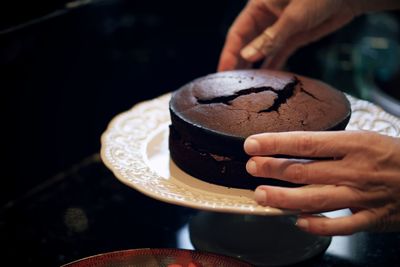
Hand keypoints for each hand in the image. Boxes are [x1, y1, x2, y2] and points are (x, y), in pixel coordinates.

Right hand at [218, 0, 399, 70]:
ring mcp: (279, 29)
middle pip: (245, 44)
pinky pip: (277, 55)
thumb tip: (247, 56)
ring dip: (253, 68)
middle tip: (229, 86)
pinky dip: (272, 67)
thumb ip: (271, 37)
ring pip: (260, 52)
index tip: (222, 73)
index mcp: (259, 6)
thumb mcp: (295, 15)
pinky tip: (266, 80)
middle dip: (237, 63)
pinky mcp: (293, 37)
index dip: (228, 53)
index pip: (237, 33)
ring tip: (244, 87)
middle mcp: (266, 19)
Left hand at [244, 131, 399, 235]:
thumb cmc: (392, 156)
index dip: (276, 144)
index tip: (252, 144)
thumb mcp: (364, 139)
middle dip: (273, 169)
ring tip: (261, 195)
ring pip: (316, 199)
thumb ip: (330, 145)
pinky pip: (341, 226)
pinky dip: (318, 226)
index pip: (306, 142)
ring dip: (285, 198)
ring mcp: (362, 196)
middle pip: (305, 171)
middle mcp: (354, 170)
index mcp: (353, 144)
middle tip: (251, 167)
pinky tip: (297, 222)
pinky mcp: (371, 218)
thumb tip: (292, 146)